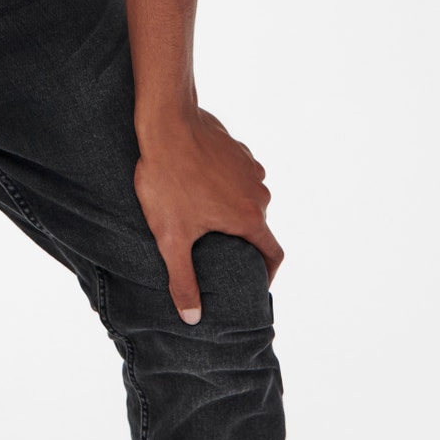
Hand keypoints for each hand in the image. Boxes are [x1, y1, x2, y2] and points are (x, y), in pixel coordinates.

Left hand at [133, 105, 281, 324]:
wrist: (166, 121)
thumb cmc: (168, 180)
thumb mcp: (171, 237)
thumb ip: (183, 281)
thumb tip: (193, 319)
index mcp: (250, 217)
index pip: (273, 254)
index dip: (267, 274)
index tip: (254, 282)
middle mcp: (259, 191)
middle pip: (258, 224)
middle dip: (240, 238)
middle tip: (213, 246)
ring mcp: (249, 165)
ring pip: (248, 197)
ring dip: (232, 208)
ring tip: (202, 214)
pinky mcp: (236, 147)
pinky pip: (237, 174)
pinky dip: (225, 184)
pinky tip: (198, 184)